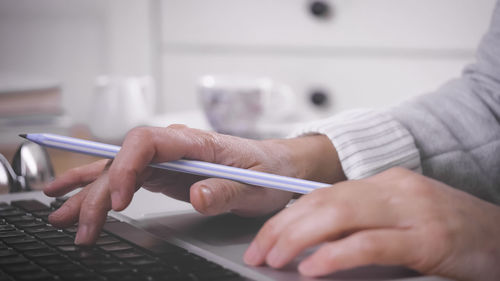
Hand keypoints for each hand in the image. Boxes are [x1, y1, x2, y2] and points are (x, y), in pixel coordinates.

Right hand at [44, 125, 343, 244]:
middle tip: (83, 226)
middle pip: (125, 160)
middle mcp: (176, 147)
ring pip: (119, 169)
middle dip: (99, 192)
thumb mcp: (256, 186)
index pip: (147, 142)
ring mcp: (168, 160)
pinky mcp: (167, 174)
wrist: (278, 167)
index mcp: (197, 142)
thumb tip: (197, 193)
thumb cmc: (269, 171)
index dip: (126, 167)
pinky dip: (103, 189)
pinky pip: (128, 179)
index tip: (120, 199)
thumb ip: (227, 190)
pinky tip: (82, 198)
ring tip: (59, 211)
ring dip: (89, 191)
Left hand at [244, 167, 499, 280]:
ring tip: (274, 258)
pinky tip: (311, 268)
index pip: (322, 194)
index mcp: (384, 182)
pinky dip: (335, 255)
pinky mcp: (428, 239)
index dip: (287, 216)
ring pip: (339, 215)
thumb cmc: (452, 232)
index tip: (264, 237)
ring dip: (298, 238)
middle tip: (259, 251)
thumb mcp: (400, 218)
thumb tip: (315, 240)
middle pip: (323, 201)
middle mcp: (393, 188)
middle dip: (283, 227)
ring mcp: (412, 211)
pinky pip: (370, 244)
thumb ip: (362, 223)